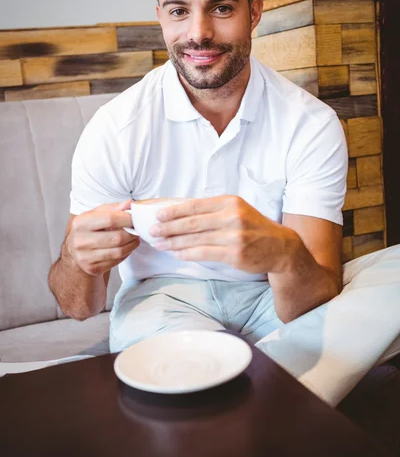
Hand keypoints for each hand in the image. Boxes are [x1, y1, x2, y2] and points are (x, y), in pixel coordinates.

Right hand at [66, 200, 139, 275]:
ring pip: (119, 251)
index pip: (110, 219)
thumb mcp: (96, 214)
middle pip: (117, 237)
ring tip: (135, 238)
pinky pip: (116, 261)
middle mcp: (80, 241)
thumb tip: (130, 203)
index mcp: (80, 223)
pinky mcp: (92, 268)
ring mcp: (85, 257)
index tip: (135, 218)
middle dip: (132, 233)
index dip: (127, 218)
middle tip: (137, 229)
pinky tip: (127, 247)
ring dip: (132, 244)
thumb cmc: (89, 229)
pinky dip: (126, 253)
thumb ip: (113, 208)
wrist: (74, 252)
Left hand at [150, 196, 295, 273]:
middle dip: (169, 228)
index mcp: (230, 202)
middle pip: (193, 222)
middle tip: (152, 232)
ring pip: (196, 239)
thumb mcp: (236, 211)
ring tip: (160, 244)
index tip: (158, 216)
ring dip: (174, 243)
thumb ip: (212, 211)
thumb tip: (179, 213)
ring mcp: (234, 236)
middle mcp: (232, 217)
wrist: (280, 247)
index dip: (174, 211)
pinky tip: (177, 254)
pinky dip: (188, 254)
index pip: (195, 205)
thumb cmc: (253, 228)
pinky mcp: (235, 253)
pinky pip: (204, 253)